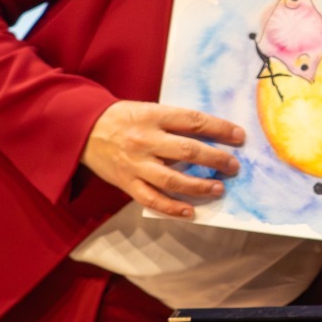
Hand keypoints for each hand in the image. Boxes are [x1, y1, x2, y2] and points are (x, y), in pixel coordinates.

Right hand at [81, 101, 243, 217]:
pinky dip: (172, 208)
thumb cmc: (123, 118)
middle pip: (187, 151)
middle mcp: (145, 140)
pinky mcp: (126, 183)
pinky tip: (191, 211)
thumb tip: (212, 136)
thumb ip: (174, 123)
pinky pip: (152, 199)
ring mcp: (135, 163)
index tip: (239, 137)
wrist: (82, 129)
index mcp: (153, 116)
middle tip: (233, 166)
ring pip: (172, 180)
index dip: (220, 129)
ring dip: (199, 186)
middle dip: (215, 159)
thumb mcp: (148, 110)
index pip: (193, 121)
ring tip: (218, 189)